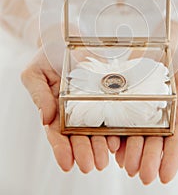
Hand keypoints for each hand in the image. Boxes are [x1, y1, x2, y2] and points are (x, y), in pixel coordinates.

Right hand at [21, 43, 120, 172]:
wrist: (68, 37)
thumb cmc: (48, 56)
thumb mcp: (35, 73)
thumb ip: (38, 95)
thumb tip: (45, 118)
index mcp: (54, 109)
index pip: (56, 134)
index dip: (61, 149)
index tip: (67, 163)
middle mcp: (73, 111)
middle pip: (78, 136)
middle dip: (84, 152)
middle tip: (90, 165)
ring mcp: (91, 104)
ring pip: (95, 129)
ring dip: (99, 146)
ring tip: (103, 159)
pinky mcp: (106, 95)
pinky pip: (111, 114)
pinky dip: (113, 128)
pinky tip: (116, 139)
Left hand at [114, 55, 177, 183]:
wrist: (162, 45)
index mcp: (175, 119)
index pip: (174, 143)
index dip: (170, 160)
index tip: (165, 176)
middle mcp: (156, 119)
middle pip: (151, 144)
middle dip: (148, 160)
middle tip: (143, 175)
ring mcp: (138, 112)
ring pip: (134, 137)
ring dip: (130, 153)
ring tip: (128, 165)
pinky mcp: (122, 102)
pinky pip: (117, 121)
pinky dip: (115, 135)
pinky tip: (113, 146)